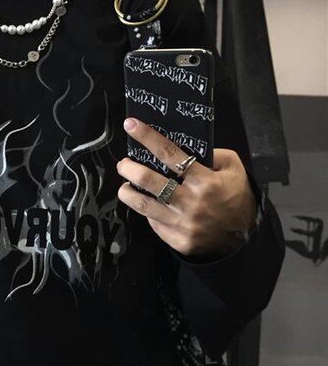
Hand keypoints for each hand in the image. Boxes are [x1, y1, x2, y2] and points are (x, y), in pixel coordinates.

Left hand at [116, 117, 257, 256]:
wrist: (243, 236)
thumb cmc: (236, 195)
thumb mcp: (234, 168)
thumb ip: (212, 155)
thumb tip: (182, 150)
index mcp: (205, 181)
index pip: (170, 154)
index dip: (147, 137)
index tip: (131, 125)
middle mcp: (191, 202)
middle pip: (148, 181)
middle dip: (129, 169)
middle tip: (123, 164)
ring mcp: (182, 223)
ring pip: (143, 206)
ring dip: (127, 193)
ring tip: (125, 186)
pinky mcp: (177, 240)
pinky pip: (154, 223)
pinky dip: (148, 212)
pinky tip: (148, 205)